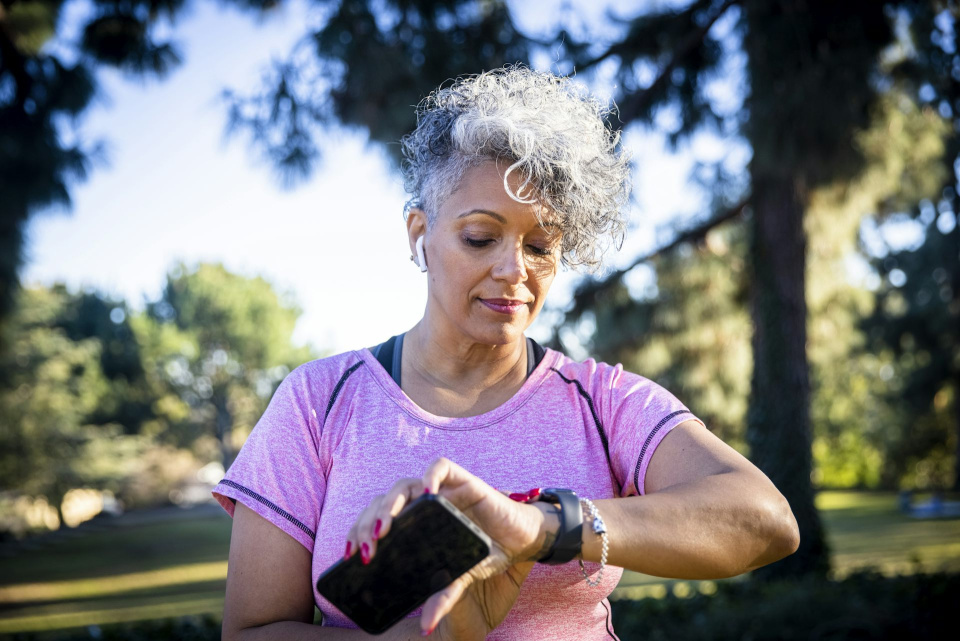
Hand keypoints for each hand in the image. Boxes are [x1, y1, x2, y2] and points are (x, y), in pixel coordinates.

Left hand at [343, 457, 555, 637]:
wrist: (523, 539)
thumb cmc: (487, 553)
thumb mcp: (461, 577)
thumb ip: (443, 595)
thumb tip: (426, 626)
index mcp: (414, 523)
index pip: (376, 520)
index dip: (359, 533)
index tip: (350, 556)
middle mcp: (423, 504)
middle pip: (384, 502)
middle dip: (369, 524)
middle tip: (366, 550)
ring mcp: (442, 490)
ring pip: (404, 485)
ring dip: (390, 505)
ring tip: (385, 528)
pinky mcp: (463, 480)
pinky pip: (440, 467)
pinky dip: (430, 476)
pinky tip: (426, 494)